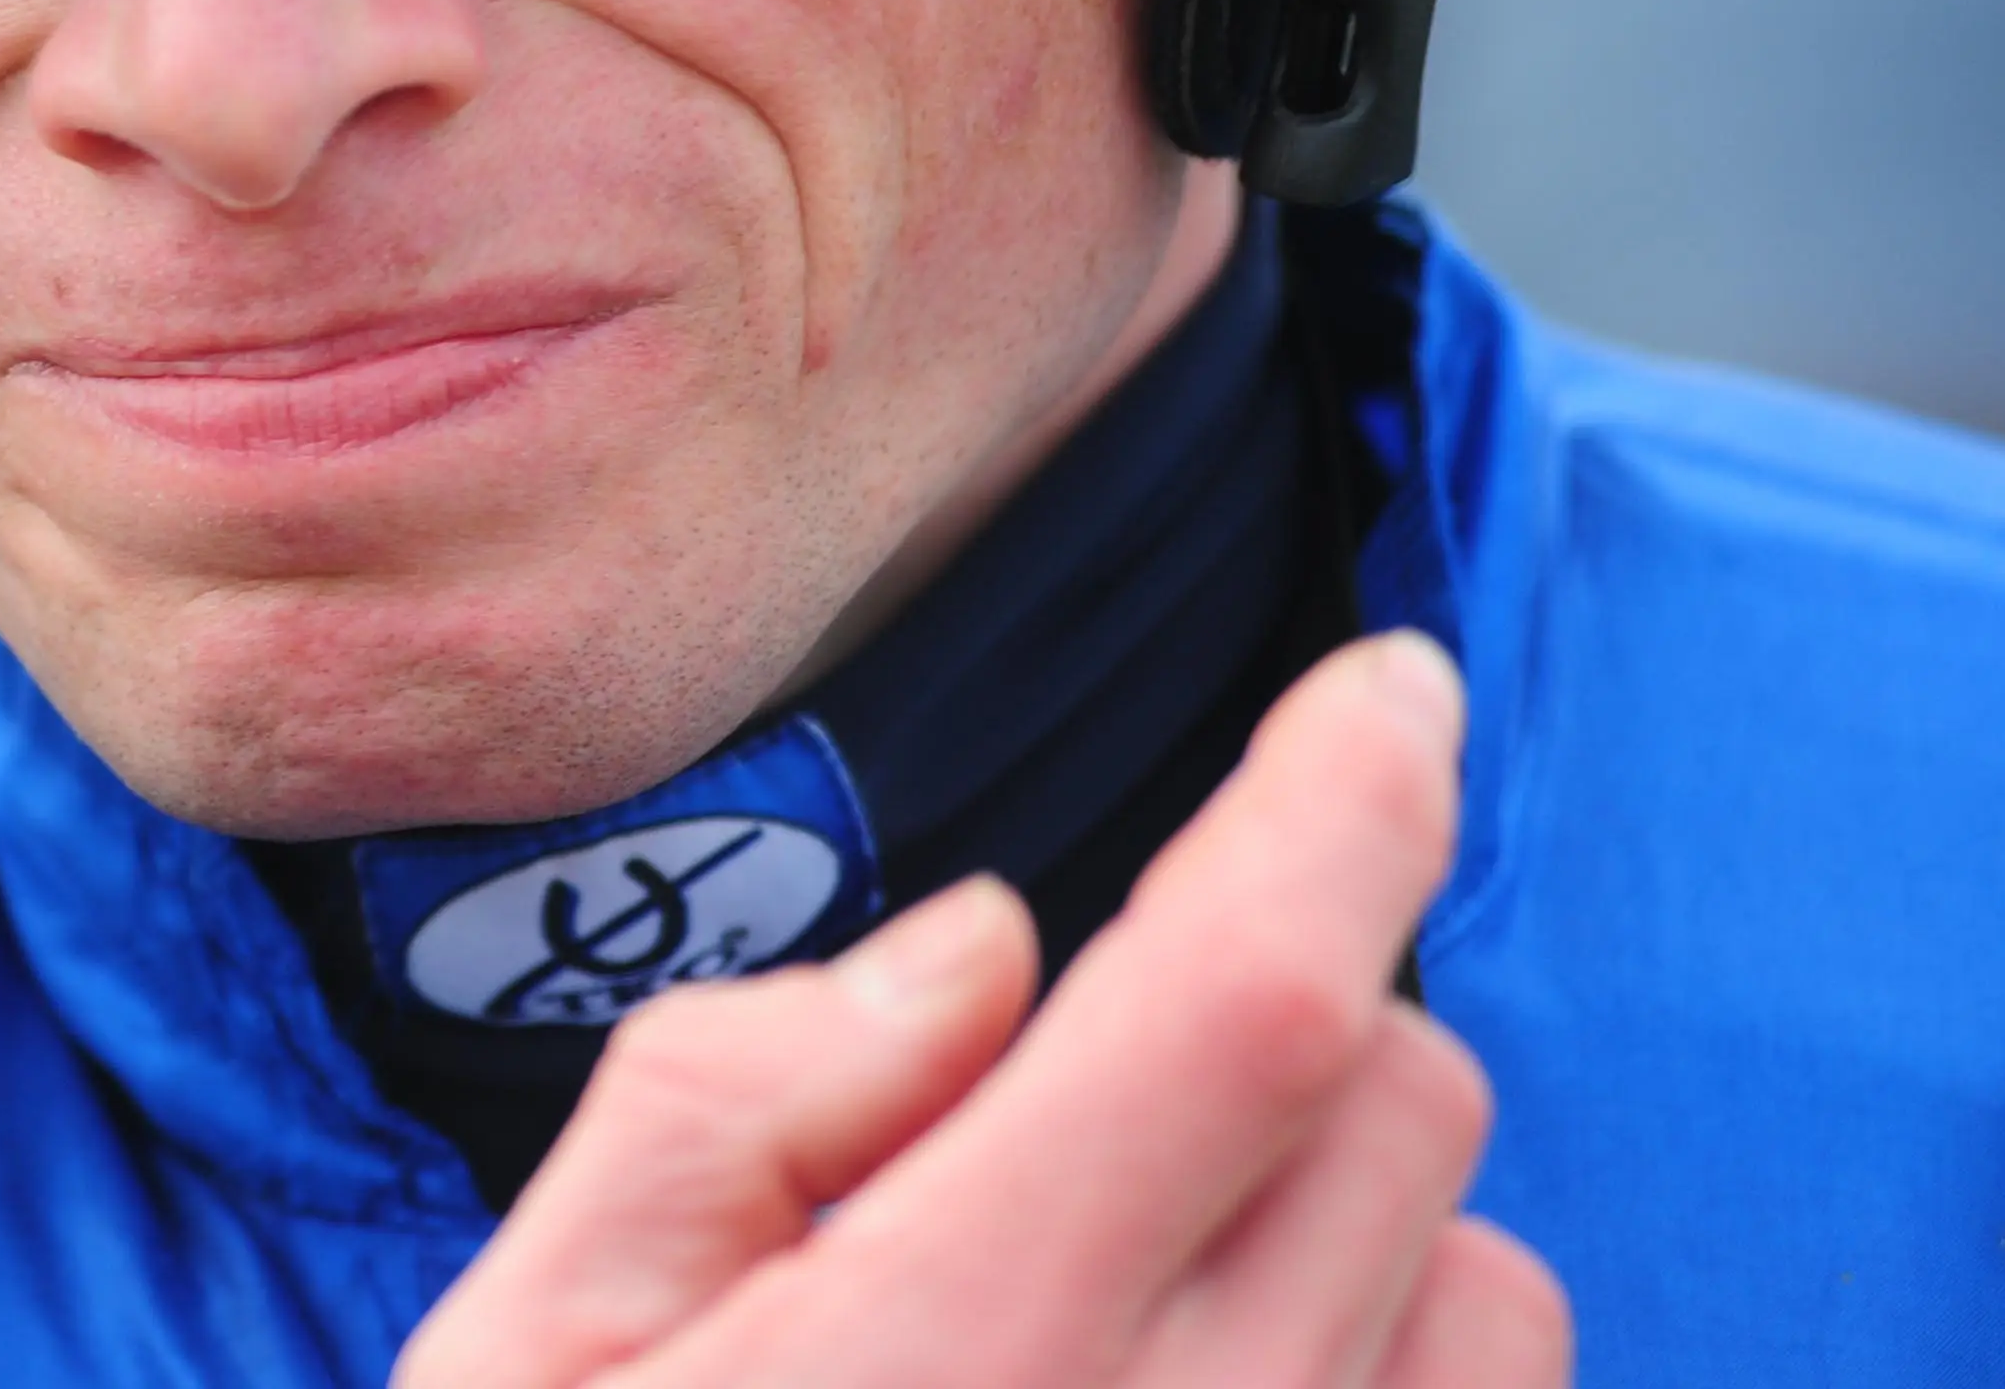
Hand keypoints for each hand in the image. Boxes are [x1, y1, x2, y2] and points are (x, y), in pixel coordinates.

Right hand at [394, 631, 1564, 1388]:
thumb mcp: (514, 1354)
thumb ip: (731, 1104)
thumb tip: (987, 950)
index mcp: (948, 1352)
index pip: (1248, 1000)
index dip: (1347, 798)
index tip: (1387, 687)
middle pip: (1396, 1098)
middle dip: (1279, 1003)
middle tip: (1078, 1090)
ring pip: (1490, 1293)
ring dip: (1360, 1222)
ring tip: (1147, 1290)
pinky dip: (1391, 1388)